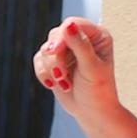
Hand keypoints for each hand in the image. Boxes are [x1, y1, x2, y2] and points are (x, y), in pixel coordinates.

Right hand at [32, 18, 136, 137]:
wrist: (91, 112)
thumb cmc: (98, 90)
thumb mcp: (91, 67)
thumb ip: (80, 45)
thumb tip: (68, 25)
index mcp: (97, 36)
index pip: (72, 25)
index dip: (60, 36)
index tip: (54, 52)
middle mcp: (82, 39)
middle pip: (56, 36)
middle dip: (55, 58)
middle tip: (60, 75)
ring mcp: (67, 51)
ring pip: (45, 49)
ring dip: (50, 69)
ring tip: (63, 83)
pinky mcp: (54, 62)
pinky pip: (38, 60)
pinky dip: (43, 74)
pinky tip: (54, 85)